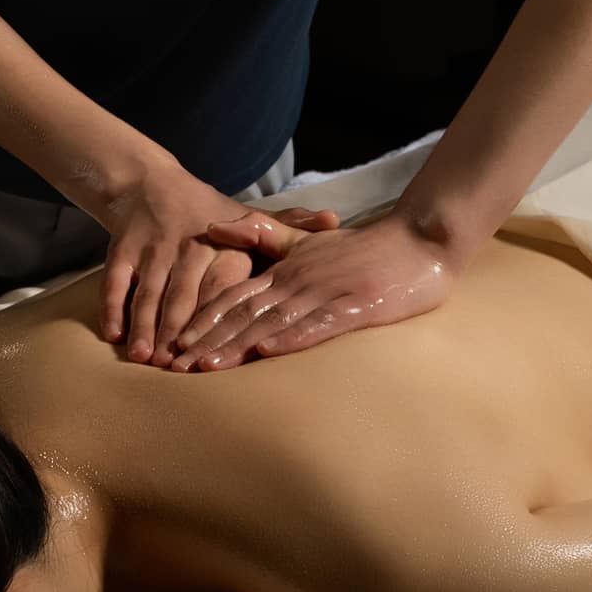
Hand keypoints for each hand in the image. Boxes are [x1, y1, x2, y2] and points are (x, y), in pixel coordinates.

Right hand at [99, 157, 339, 364]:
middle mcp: (188, 246)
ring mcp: (152, 248)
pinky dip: (113, 307)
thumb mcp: (249, 217)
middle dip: (180, 330)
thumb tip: (334, 219)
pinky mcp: (122, 250)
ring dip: (147, 325)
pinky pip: (115, 281)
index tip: (225, 346)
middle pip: (183, 294)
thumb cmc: (208, 214)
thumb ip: (289, 226)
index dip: (223, 317)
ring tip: (148, 359)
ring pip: (149, 291)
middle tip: (180, 367)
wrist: (149, 183)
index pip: (224, 287)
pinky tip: (114, 336)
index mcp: (223, 245)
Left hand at [169, 209, 460, 370]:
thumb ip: (262, 236)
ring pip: (271, 322)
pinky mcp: (353, 307)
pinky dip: (291, 338)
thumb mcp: (306, 239)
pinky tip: (267, 352)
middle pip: (243, 313)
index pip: (234, 296)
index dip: (202, 319)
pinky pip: (317, 325)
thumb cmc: (361, 248)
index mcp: (285, 271)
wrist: (418, 242)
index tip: (173, 341)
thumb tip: (215, 226)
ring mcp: (324, 295)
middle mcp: (297, 283)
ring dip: (237, 344)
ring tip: (206, 365)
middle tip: (174, 364)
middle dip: (207, 339)